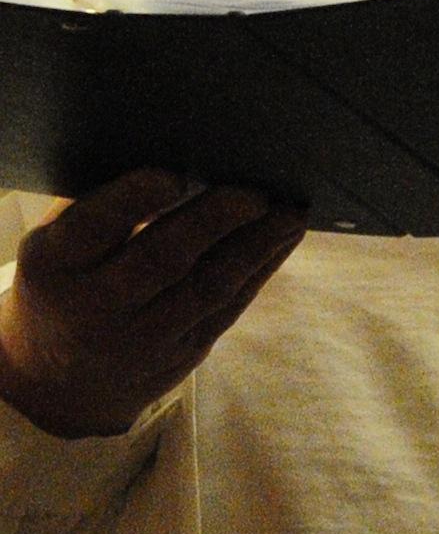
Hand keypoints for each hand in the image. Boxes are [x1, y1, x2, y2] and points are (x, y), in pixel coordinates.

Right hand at [0, 171, 305, 437]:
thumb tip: (172, 151)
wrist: (61, 382)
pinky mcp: (185, 352)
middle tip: (254, 192)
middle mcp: (95, 304)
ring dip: (256, 245)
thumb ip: (98, 208)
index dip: (132, 200)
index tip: (172, 175)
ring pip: (208, 287)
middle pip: (160, 260)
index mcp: (53, 265)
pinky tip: (285, 235)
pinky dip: (262, 267)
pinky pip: (230, 306)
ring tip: (290, 210)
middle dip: (212, 222)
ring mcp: (143, 336)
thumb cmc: (68, 284)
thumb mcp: (58, 249)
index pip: (92, 228)